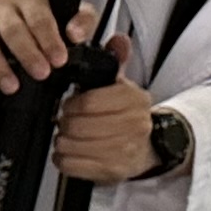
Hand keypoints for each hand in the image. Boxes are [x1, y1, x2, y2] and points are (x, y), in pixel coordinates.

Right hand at [0, 0, 91, 95]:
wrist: (11, 11)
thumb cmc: (40, 15)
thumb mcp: (66, 10)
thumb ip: (81, 19)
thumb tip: (76, 35)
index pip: (39, 16)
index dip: (49, 38)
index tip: (60, 59)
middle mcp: (2, 6)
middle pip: (12, 30)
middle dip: (27, 53)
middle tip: (42, 73)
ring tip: (12, 86)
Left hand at [53, 53, 161, 182]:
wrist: (147, 147)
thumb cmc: (127, 116)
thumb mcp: (122, 85)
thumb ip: (116, 60)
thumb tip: (118, 39)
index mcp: (133, 100)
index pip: (88, 102)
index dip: (72, 104)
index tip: (72, 105)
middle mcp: (133, 125)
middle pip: (75, 125)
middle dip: (64, 122)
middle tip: (67, 121)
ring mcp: (123, 150)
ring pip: (70, 145)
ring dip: (62, 140)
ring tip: (69, 136)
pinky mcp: (112, 171)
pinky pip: (70, 165)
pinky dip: (63, 158)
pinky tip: (70, 151)